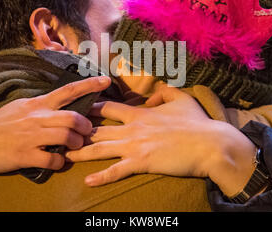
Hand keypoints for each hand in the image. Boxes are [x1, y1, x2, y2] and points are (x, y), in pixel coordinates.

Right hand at [0, 76, 110, 181]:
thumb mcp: (20, 107)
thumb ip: (41, 106)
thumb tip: (61, 105)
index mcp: (37, 104)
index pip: (68, 90)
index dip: (89, 85)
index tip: (106, 80)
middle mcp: (37, 117)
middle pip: (73, 118)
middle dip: (86, 126)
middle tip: (87, 132)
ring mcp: (31, 136)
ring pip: (66, 138)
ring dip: (76, 144)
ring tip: (75, 148)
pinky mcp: (25, 155)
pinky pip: (52, 160)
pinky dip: (60, 163)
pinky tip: (59, 162)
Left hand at [66, 84, 256, 196]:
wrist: (210, 144)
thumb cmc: (197, 122)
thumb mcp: (182, 98)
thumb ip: (165, 91)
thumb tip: (154, 93)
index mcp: (140, 113)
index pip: (109, 108)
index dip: (92, 107)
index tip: (78, 109)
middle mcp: (132, 128)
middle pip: (98, 129)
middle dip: (78, 132)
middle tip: (61, 134)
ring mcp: (135, 146)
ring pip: (101, 149)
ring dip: (81, 153)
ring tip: (63, 156)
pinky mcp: (141, 163)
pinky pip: (117, 171)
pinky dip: (102, 176)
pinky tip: (88, 180)